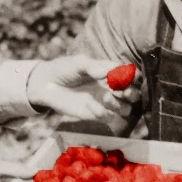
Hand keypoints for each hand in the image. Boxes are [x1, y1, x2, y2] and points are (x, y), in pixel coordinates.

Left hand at [26, 55, 140, 133]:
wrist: (47, 84)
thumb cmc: (65, 69)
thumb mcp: (79, 63)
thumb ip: (95, 66)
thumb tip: (112, 70)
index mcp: (110, 72)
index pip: (131, 76)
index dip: (135, 77)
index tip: (130, 77)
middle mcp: (111, 88)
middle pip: (133, 94)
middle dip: (132, 94)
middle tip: (123, 92)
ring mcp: (104, 102)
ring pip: (125, 109)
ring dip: (119, 105)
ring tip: (106, 97)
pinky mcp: (95, 114)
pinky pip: (108, 118)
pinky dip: (102, 113)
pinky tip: (89, 105)